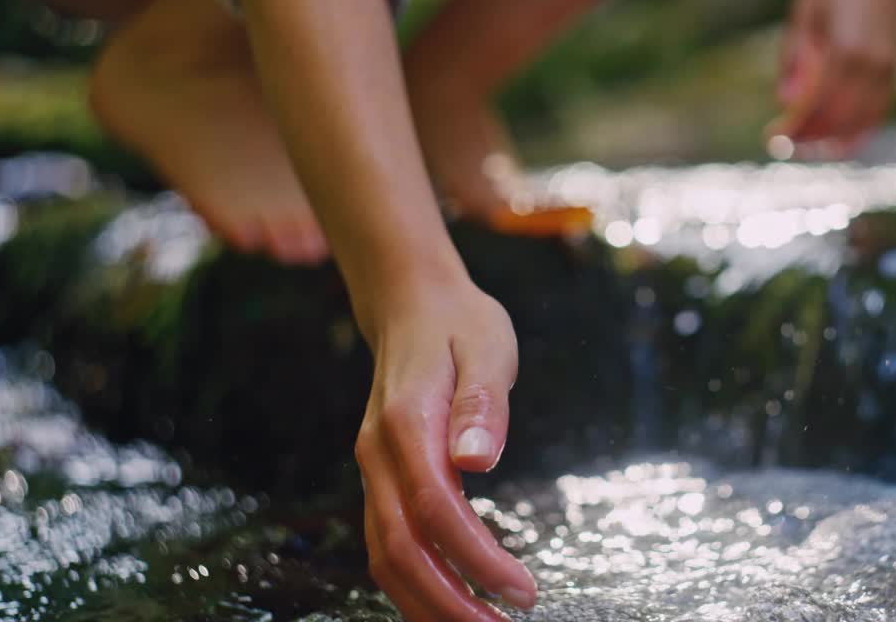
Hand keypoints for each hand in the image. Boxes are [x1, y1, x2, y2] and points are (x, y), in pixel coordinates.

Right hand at [354, 275, 534, 620]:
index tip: (521, 592)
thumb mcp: (487, 345)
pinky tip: (451, 601)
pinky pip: (388, 544)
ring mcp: (374, 469)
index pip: (436, 510)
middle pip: (400, 550)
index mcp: (407, 424)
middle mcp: (378, 455)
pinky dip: (415, 584)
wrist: (411, 303)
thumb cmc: (458, 323)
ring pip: (385, 557)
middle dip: (449, 602)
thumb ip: (483, 403)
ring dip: (428, 603)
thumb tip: (478, 459)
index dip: (476, 559)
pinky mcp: (382, 478)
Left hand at [770, 0, 895, 157]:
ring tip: (808, 145)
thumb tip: (785, 103)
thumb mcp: (804, 15)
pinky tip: (839, 138)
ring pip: (862, 122)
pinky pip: (879, 110)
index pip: (816, 107)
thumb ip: (794, 61)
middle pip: (838, 120)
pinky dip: (859, 129)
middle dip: (810, 138)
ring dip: (833, 140)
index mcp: (845, 51)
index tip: (772, 138)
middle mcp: (872, 64)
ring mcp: (888, 67)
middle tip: (785, 145)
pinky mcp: (895, 66)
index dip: (794, 128)